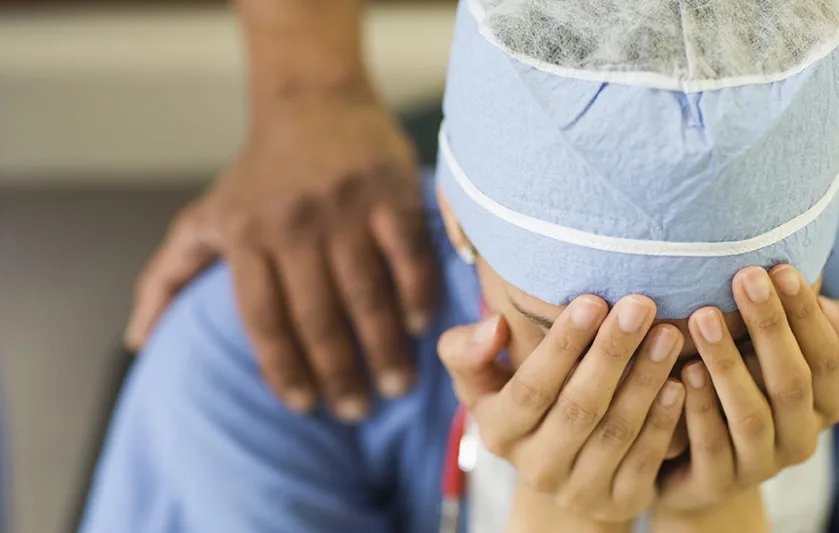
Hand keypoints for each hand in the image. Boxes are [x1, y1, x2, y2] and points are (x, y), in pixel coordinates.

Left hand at [124, 83, 437, 418]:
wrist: (310, 97)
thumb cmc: (257, 173)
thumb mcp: (203, 218)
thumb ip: (169, 276)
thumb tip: (138, 339)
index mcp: (245, 237)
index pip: (263, 320)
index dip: (284, 371)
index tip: (303, 407)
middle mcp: (291, 224)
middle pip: (317, 316)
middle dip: (338, 373)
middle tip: (356, 409)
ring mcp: (343, 207)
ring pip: (365, 293)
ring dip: (382, 347)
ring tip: (396, 387)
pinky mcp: (388, 190)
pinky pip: (405, 253)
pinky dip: (414, 293)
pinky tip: (416, 326)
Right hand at [438, 296, 685, 522]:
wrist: (560, 474)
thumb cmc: (522, 402)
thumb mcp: (481, 381)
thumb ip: (468, 351)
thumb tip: (495, 326)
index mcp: (500, 432)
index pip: (532, 387)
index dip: (562, 346)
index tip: (592, 301)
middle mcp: (536, 468)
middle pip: (578, 407)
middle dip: (611, 353)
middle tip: (640, 306)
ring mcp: (579, 490)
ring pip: (616, 431)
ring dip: (644, 380)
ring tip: (667, 334)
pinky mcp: (620, 501)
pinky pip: (645, 459)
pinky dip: (664, 420)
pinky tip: (680, 381)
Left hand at [657, 265, 838, 514]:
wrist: (696, 470)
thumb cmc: (737, 387)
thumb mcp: (764, 352)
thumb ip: (788, 319)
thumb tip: (808, 262)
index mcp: (825, 402)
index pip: (827, 354)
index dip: (805, 313)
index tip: (781, 267)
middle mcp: (802, 437)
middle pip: (792, 381)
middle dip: (769, 327)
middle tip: (743, 277)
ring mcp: (763, 465)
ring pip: (751, 414)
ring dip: (728, 363)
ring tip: (702, 317)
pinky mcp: (720, 484)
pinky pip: (711, 446)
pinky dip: (698, 407)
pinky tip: (682, 371)